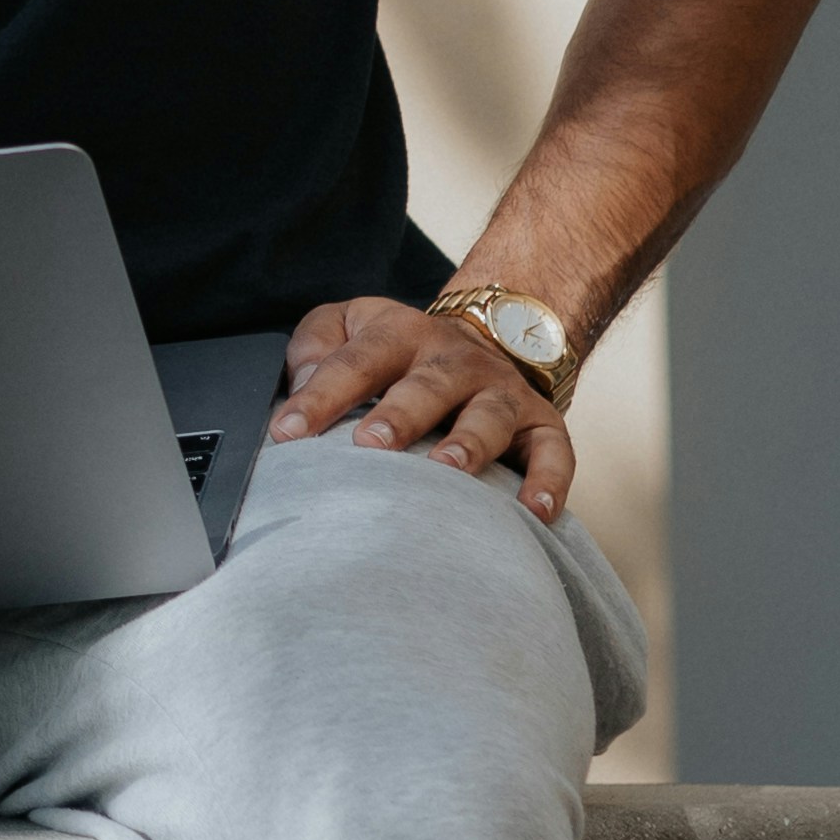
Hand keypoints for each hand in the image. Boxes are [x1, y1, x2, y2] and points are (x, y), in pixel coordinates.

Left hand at [271, 296, 577, 525]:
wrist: (492, 330)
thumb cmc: (398, 350)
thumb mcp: (351, 326)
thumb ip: (316, 348)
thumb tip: (300, 388)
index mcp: (400, 334)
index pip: (356, 362)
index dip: (321, 396)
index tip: (285, 433)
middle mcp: (456, 360)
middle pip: (428, 385)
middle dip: (400, 414)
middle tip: (370, 445)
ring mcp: (502, 391)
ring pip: (490, 416)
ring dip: (469, 444)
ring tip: (446, 473)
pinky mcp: (541, 423)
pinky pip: (553, 451)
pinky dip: (549, 481)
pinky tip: (534, 513)